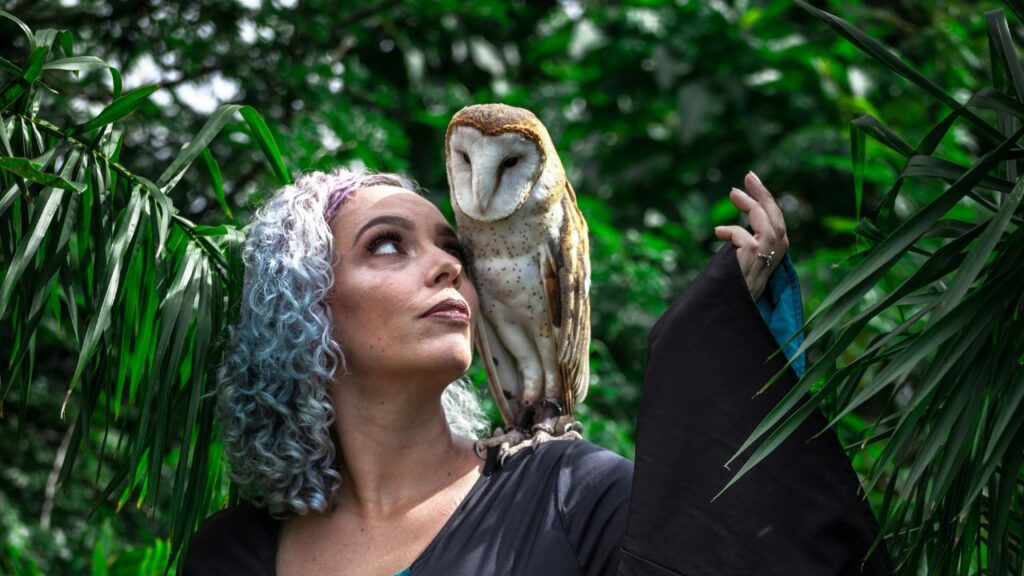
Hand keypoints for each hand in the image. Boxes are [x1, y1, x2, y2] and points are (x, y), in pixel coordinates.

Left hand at [713, 171, 788, 299]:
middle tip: (748, 176)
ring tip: (733, 194)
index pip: (775, 220)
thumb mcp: (742, 261)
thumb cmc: (734, 288)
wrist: (731, 312)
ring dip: (751, 205)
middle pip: (776, 218)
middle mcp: (776, 254)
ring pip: (768, 223)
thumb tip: (729, 225)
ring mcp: (766, 258)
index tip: (751, 183)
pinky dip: (732, 231)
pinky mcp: (754, 261)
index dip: (764, 200)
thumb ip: (743, 244)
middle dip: (763, 194)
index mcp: (775, 252)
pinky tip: (718, 232)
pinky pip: (746, 238)